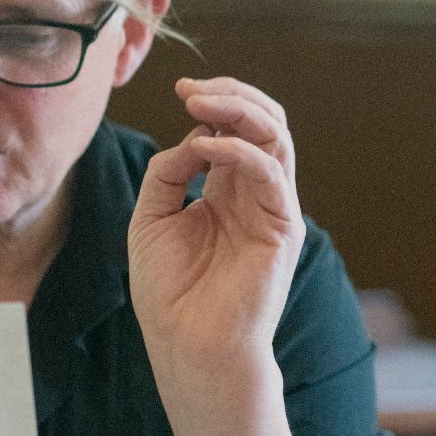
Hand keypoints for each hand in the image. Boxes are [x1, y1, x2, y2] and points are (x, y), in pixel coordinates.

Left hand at [127, 77, 305, 379]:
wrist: (188, 346)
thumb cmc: (169, 292)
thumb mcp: (152, 219)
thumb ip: (168, 173)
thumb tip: (191, 135)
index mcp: (226, 190)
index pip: (234, 128)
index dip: (213, 102)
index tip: (182, 89)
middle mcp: (254, 194)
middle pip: (263, 123)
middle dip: (232, 95)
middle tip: (193, 88)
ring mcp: (272, 208)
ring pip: (276, 137)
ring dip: (240, 111)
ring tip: (201, 103)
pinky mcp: (282, 228)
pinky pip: (271, 174)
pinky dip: (243, 151)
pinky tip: (211, 147)